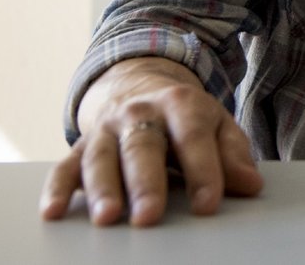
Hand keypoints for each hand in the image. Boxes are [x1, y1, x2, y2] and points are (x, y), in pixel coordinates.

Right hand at [39, 57, 262, 226]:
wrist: (140, 86)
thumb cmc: (186, 118)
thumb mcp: (218, 125)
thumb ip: (233, 154)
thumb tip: (251, 185)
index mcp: (181, 104)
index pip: (194, 137)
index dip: (203, 171)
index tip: (208, 205)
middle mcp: (139, 112)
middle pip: (142, 146)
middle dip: (147, 183)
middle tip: (150, 216)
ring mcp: (106, 129)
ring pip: (101, 157)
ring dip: (102, 189)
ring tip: (108, 219)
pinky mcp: (80, 146)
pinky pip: (64, 167)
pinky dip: (57, 189)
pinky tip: (54, 212)